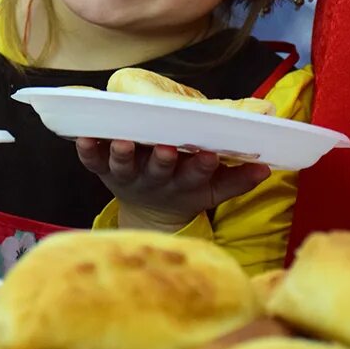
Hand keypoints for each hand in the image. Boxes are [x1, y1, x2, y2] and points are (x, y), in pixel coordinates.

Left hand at [76, 139, 270, 231]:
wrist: (153, 211)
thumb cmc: (188, 188)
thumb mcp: (216, 190)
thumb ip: (240, 179)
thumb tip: (267, 167)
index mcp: (185, 184)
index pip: (196, 175)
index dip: (201, 166)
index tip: (208, 154)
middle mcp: (156, 181)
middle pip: (160, 171)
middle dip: (163, 159)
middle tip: (166, 147)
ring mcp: (129, 176)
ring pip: (125, 166)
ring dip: (123, 153)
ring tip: (122, 140)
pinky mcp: (105, 171)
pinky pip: (93, 162)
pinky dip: (88, 151)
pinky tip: (82, 137)